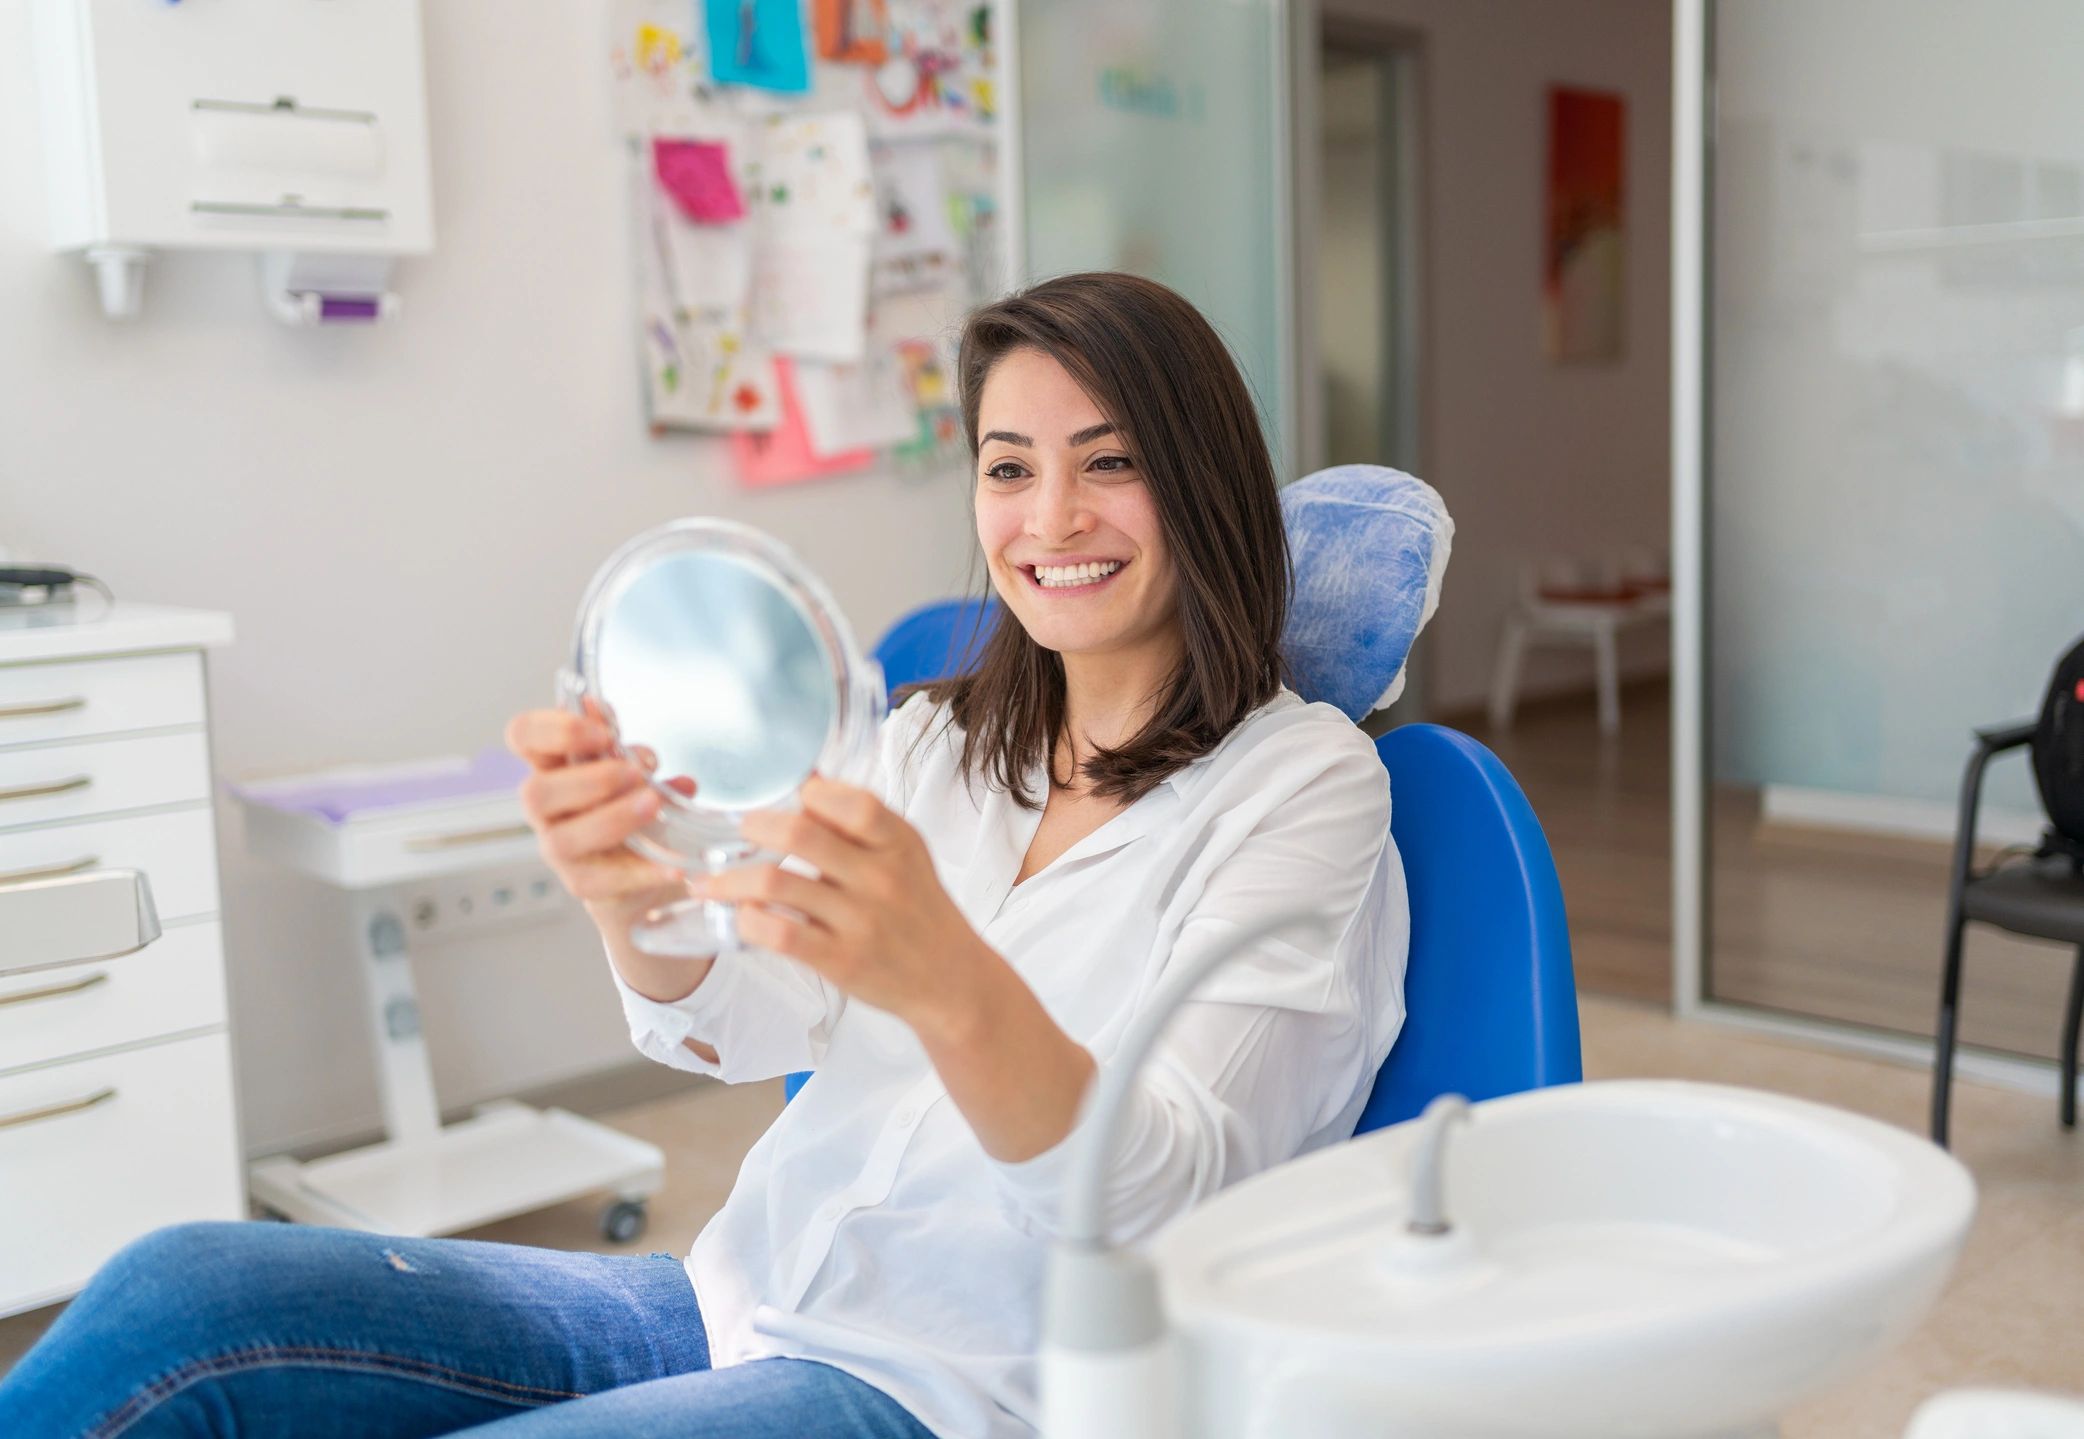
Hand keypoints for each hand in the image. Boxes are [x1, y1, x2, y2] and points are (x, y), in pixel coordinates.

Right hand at [505, 699, 693, 930]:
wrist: (650, 866)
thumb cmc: (634, 806)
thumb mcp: (636, 770)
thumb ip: (625, 749)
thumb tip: (617, 726)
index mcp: (554, 767)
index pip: (523, 736)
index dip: (552, 729)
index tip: (602, 732)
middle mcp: (548, 810)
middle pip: (535, 793)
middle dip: (588, 780)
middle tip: (634, 773)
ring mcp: (560, 850)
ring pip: (561, 840)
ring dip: (611, 818)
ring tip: (653, 805)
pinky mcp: (583, 884)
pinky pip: (604, 882)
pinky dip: (641, 870)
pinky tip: (672, 863)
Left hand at [698, 773, 996, 1043]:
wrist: (949, 979)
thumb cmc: (919, 909)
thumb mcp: (906, 854)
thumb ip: (862, 819)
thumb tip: (809, 780)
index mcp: (898, 842)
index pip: (849, 801)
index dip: (809, 794)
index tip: (786, 799)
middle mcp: (881, 878)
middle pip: (800, 835)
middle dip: (754, 828)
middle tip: (737, 831)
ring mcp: (860, 921)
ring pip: (776, 885)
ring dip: (731, 880)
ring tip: (708, 881)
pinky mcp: (841, 960)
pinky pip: (779, 934)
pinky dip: (749, 922)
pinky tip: (740, 917)